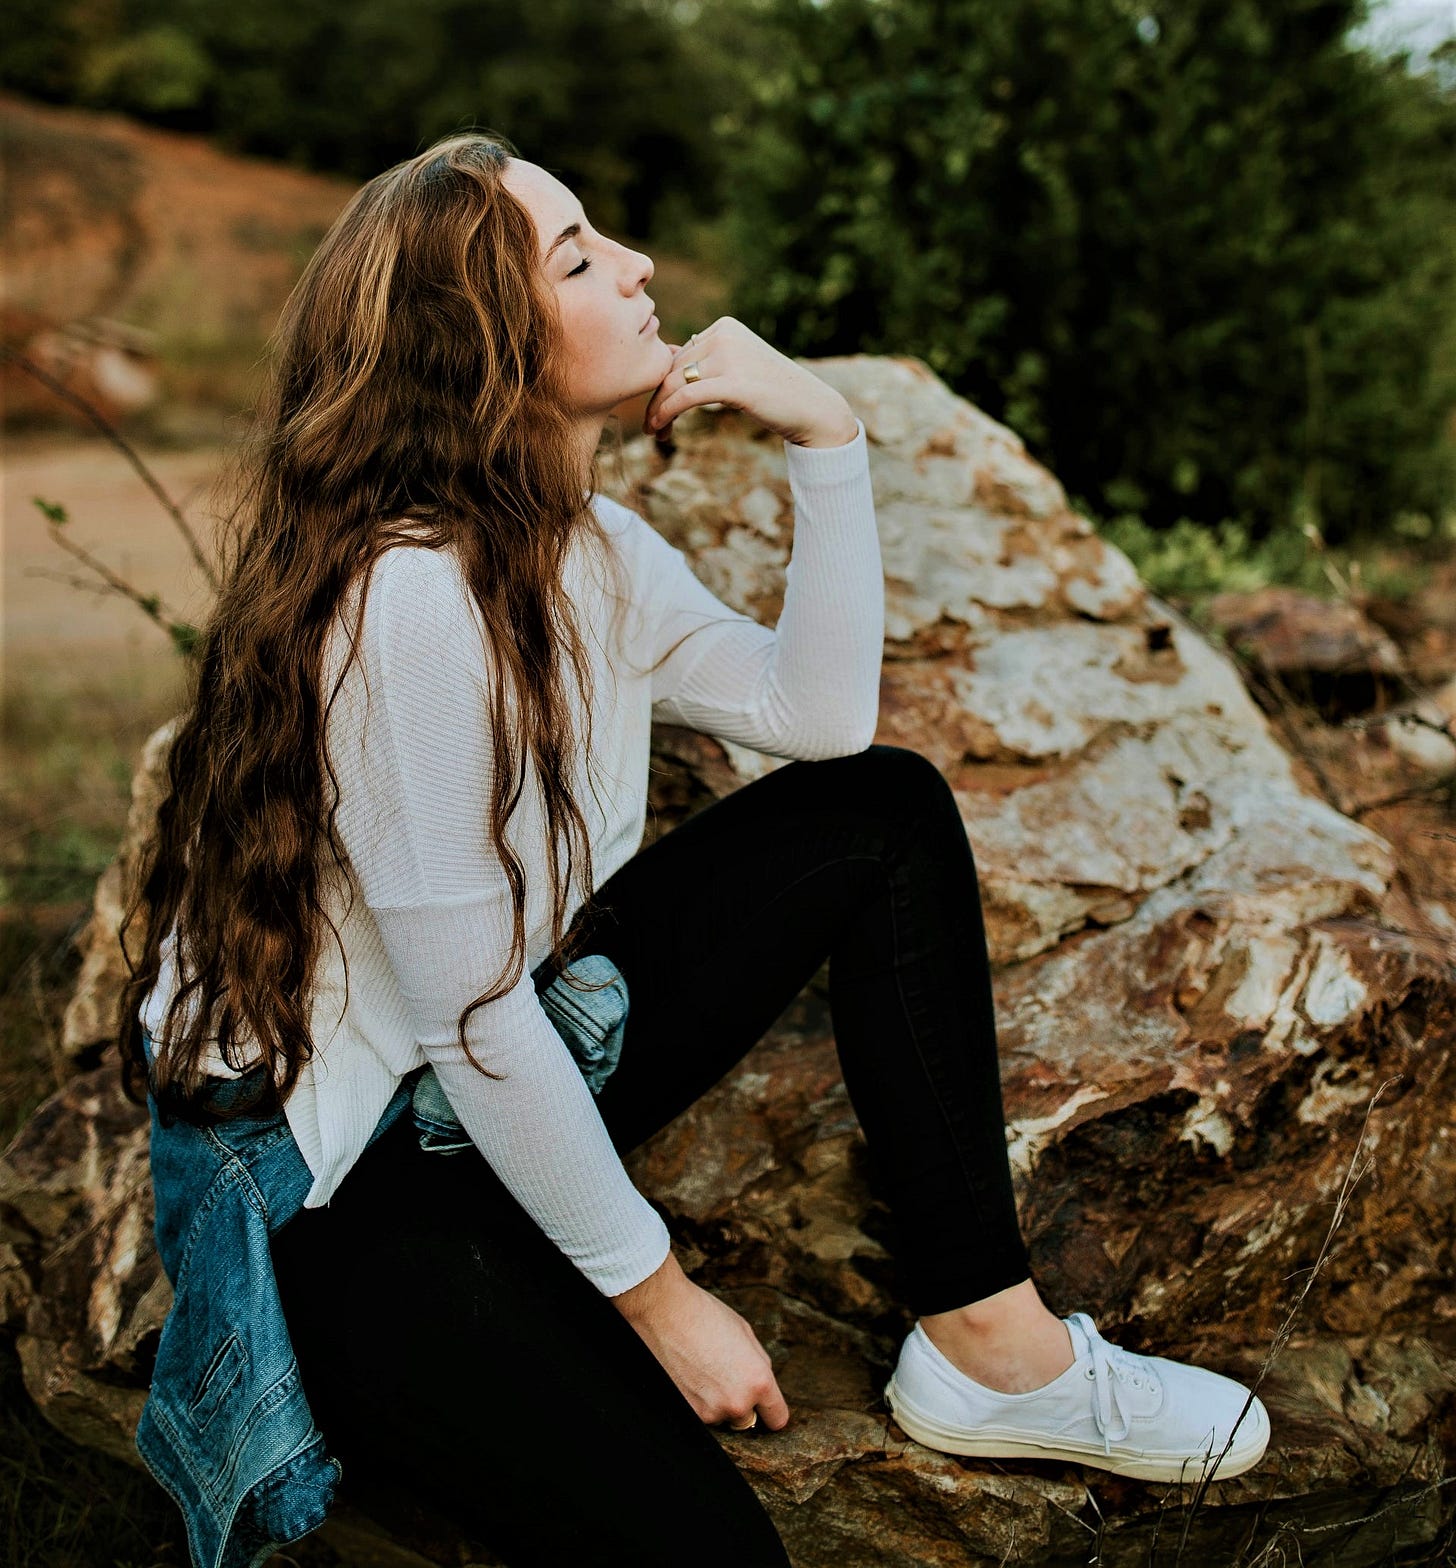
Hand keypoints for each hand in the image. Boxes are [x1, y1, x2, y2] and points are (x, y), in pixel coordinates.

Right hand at [612, 1249, 790, 1430]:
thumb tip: (761, 1385)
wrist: (664, 1312)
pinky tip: (691, 1374)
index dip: (771, 1410)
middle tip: (725, 1376)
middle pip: (747, 1420)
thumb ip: (758, 1364)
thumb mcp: (746, 1333)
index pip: (777, 1417)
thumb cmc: (705, 1315)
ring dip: (717, 1402)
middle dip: (740, 1403)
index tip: (765, 1405)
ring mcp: (710, 1411)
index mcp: (759, 1381)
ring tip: (704, 1370)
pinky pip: (701, 1414)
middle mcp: (737, 1402)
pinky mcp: (688, 1412)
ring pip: (721, 1417)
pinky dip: (698, 1400)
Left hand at [642, 316, 858, 449]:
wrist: (812, 408)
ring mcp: (730, 357)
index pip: (678, 355)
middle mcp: (725, 335)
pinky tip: (659, 428)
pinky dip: (667, 413)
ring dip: (658, 410)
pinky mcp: (734, 383)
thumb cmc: (774, 392)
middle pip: (673, 369)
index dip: (662, 385)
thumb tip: (668, 356)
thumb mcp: (738, 366)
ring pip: (674, 383)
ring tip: (655, 433)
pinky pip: (686, 396)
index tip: (657, 411)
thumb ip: (706, 359)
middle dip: (658, 399)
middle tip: (651, 427)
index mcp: (724, 327)